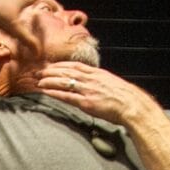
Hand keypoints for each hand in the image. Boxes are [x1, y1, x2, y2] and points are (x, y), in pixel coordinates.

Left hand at [36, 61, 152, 124]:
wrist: (131, 104)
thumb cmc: (123, 97)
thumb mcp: (110, 83)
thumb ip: (99, 82)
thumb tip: (92, 83)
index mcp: (96, 73)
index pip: (74, 65)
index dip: (61, 65)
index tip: (51, 65)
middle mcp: (90, 79)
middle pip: (66, 71)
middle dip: (51, 70)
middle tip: (39, 71)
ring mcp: (87, 90)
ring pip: (64, 81)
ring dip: (49, 80)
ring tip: (38, 81)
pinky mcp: (86, 102)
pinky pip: (67, 96)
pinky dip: (55, 92)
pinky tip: (46, 91)